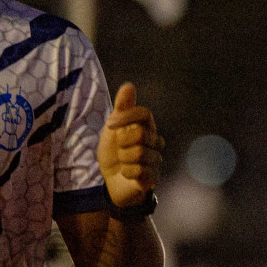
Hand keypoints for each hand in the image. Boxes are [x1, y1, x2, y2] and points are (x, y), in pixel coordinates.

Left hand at [97, 82, 163, 207]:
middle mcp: (156, 142)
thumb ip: (122, 108)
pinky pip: (139, 170)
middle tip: (119, 150)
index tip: (109, 124)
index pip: (145, 113)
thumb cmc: (113, 153)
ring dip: (123, 159)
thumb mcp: (112, 129)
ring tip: (123, 163)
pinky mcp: (153, 178)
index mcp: (147, 127)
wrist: (111, 182)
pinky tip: (127, 173)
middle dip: (122, 143)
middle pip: (140, 134)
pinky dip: (126, 172)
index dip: (126, 117)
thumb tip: (129, 85)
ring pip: (138, 153)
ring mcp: (156, 160)